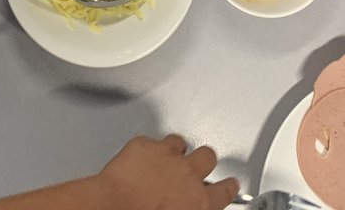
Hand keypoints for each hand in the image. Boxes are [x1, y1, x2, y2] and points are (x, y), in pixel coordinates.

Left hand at [96, 135, 238, 209]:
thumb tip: (191, 206)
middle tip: (196, 166)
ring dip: (175, 151)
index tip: (230, 184)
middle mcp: (187, 174)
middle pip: (207, 156)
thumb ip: (192, 207)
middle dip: (203, 160)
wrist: (113, 208)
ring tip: (165, 160)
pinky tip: (141, 159)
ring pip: (179, 142)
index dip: (228, 187)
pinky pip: (150, 141)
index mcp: (199, 200)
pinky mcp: (143, 144)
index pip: (224, 192)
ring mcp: (165, 155)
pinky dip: (148, 149)